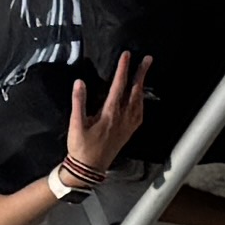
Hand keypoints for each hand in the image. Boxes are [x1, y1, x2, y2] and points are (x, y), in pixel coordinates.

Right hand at [57, 53, 154, 179]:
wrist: (89, 168)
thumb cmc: (81, 146)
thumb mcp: (76, 124)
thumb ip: (78, 102)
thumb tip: (79, 82)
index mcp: (110, 114)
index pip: (118, 86)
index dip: (123, 69)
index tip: (126, 56)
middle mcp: (122, 118)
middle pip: (135, 91)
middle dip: (141, 73)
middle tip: (148, 59)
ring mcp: (128, 125)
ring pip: (139, 101)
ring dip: (142, 85)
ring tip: (144, 74)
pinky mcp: (128, 132)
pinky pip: (140, 113)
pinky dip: (142, 101)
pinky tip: (140, 98)